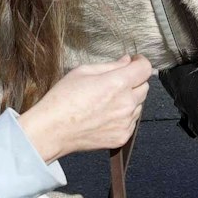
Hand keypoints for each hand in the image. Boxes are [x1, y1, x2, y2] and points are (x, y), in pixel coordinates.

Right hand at [17, 55, 151, 160]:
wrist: (53, 130)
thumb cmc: (63, 100)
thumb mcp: (83, 72)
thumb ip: (110, 66)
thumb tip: (126, 61)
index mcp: (117, 83)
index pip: (145, 68)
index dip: (140, 62)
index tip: (135, 62)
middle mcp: (126, 103)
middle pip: (144, 87)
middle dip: (134, 81)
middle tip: (116, 82)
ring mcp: (125, 122)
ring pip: (139, 105)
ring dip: (130, 100)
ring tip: (107, 101)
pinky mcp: (122, 136)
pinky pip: (131, 122)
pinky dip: (124, 117)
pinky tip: (105, 115)